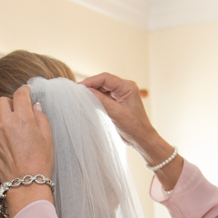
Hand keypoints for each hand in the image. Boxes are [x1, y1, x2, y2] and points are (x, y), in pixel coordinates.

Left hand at [0, 86, 54, 215]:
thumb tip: (34, 106)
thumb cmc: (40, 162)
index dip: (24, 91)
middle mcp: (6, 123)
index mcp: (23, 118)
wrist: (26, 184)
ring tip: (7, 126)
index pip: (20, 94)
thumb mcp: (47, 137)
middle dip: (9, 103)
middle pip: (1, 101)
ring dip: (0, 117)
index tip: (25, 92)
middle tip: (15, 110)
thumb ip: (40, 118)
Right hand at [81, 73, 181, 192]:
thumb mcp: (116, 113)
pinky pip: (104, 96)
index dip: (91, 81)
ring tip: (79, 96)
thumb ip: (101, 100)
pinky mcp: (117, 102)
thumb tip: (85, 91)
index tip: (78, 87)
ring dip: (92, 91)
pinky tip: (87, 101)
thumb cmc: (134, 127)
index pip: (105, 78)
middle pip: (103, 81)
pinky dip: (95, 97)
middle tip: (76, 91)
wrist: (142, 139)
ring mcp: (121, 94)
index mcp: (127, 87)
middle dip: (90, 85)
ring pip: (102, 88)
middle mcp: (125, 88)